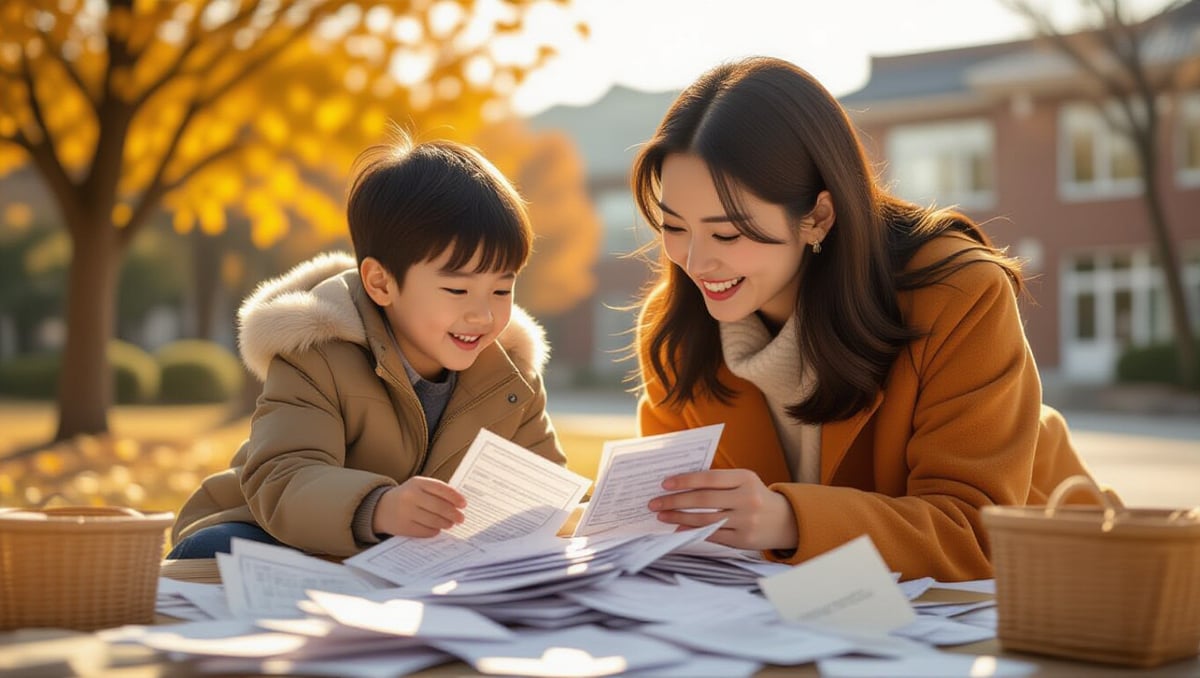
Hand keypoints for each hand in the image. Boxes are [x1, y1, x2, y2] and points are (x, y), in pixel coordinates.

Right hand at [372, 476, 465, 537]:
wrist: (381, 508)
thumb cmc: (408, 496)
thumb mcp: (419, 487)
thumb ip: (436, 492)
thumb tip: (458, 504)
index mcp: (416, 483)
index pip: (441, 489)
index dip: (455, 497)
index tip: (463, 504)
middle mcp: (410, 496)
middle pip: (439, 506)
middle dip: (453, 514)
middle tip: (461, 518)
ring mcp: (406, 512)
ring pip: (433, 520)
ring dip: (445, 523)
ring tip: (450, 524)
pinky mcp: (403, 527)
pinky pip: (425, 531)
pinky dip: (434, 531)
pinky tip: (437, 529)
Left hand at [648, 469, 797, 550]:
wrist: (785, 520)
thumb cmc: (754, 496)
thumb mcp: (742, 481)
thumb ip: (716, 482)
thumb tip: (680, 486)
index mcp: (745, 478)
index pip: (709, 478)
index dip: (685, 481)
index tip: (664, 484)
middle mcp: (747, 499)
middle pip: (704, 500)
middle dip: (675, 501)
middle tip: (655, 503)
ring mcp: (746, 521)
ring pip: (705, 519)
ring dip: (679, 517)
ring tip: (662, 515)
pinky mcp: (744, 539)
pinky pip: (712, 535)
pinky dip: (693, 531)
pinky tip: (678, 528)